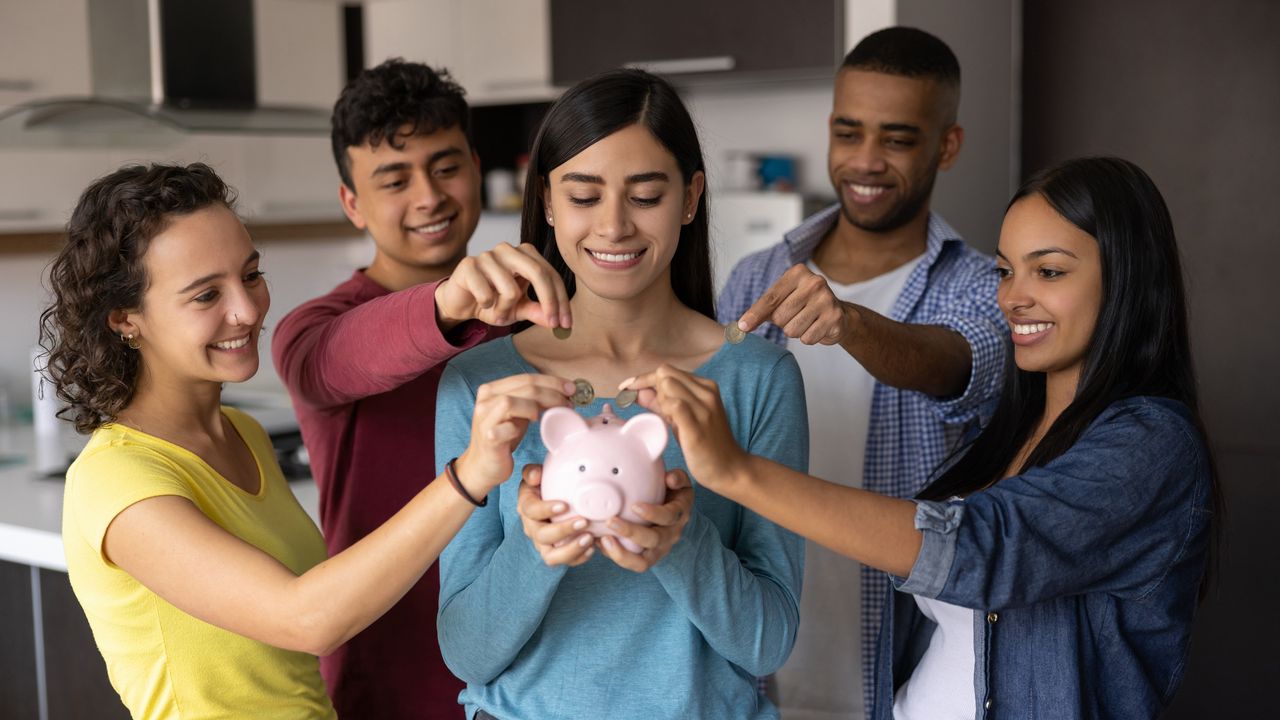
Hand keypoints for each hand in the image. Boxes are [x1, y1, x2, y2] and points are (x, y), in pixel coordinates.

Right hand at [435, 242, 571, 329]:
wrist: (459, 302)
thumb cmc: (492, 301)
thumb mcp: (519, 309)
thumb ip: (537, 311)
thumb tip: (555, 320)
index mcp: (524, 254)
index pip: (550, 274)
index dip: (561, 300)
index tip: (566, 324)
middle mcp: (508, 250)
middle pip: (538, 273)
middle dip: (549, 302)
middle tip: (551, 324)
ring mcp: (487, 255)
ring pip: (511, 289)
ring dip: (506, 310)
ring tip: (497, 313)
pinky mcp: (468, 264)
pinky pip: (486, 293)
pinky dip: (487, 306)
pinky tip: (480, 303)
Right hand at [454, 375, 573, 499]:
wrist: (483, 465)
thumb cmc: (504, 437)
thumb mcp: (519, 413)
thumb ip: (532, 400)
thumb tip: (564, 391)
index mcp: (492, 390)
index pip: (526, 378)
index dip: (551, 381)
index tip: (571, 389)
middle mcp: (485, 400)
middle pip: (524, 388)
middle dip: (551, 393)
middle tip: (568, 403)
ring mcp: (484, 419)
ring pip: (510, 402)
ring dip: (535, 407)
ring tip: (545, 418)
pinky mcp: (487, 438)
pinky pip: (506, 428)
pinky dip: (518, 428)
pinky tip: (524, 433)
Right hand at [518, 465, 594, 566]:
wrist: (552, 501)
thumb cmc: (545, 487)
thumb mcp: (536, 476)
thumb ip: (532, 472)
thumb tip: (535, 475)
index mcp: (526, 507)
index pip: (531, 510)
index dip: (546, 509)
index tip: (564, 505)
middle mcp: (532, 529)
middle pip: (542, 535)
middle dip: (563, 530)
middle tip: (583, 521)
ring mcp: (543, 544)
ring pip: (551, 556)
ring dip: (571, 549)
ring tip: (589, 538)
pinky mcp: (556, 553)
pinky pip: (566, 561)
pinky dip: (580, 557)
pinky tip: (593, 547)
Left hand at [596, 469, 693, 571]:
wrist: (676, 514)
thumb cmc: (673, 494)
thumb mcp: (680, 483)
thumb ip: (678, 478)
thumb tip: (670, 479)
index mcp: (679, 514)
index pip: (669, 517)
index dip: (653, 513)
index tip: (635, 506)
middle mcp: (671, 535)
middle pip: (654, 539)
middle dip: (631, 532)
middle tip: (611, 521)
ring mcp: (659, 549)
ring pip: (643, 561)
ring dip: (622, 553)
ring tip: (604, 540)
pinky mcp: (648, 558)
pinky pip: (634, 564)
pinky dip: (617, 556)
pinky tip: (601, 544)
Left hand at [620, 366, 748, 491]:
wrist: (730, 469)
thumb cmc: (706, 444)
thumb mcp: (682, 418)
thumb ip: (660, 403)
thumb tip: (636, 391)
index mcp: (705, 387)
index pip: (667, 371)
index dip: (643, 378)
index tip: (627, 388)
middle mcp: (706, 392)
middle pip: (665, 374)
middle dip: (652, 389)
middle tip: (658, 412)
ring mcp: (703, 408)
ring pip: (667, 385)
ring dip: (658, 401)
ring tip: (668, 420)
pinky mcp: (698, 426)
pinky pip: (674, 405)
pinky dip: (664, 411)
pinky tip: (668, 424)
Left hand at [737, 263, 850, 344]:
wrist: (838, 314)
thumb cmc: (803, 305)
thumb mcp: (783, 299)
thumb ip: (762, 310)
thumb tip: (741, 326)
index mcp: (797, 273)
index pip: (770, 298)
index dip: (755, 315)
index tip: (742, 327)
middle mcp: (814, 282)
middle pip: (779, 317)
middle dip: (783, 323)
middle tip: (796, 315)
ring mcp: (826, 299)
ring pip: (792, 330)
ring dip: (795, 331)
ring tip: (807, 321)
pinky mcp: (834, 318)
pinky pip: (807, 338)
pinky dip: (808, 338)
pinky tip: (817, 327)